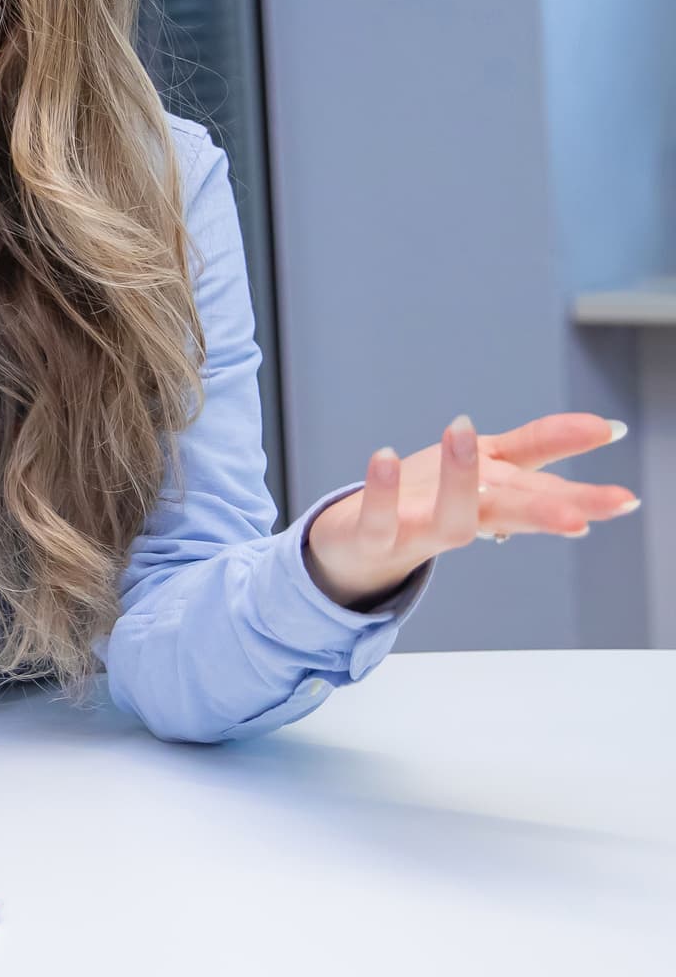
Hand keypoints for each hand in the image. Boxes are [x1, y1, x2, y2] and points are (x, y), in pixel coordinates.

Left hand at [305, 412, 639, 608]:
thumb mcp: (487, 468)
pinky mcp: (371, 537)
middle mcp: (461, 520)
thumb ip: (541, 446)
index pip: (541, 493)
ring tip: (464, 431)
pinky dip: (381, 490)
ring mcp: (416, 533)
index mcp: (492, 501)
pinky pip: (377, 518)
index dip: (582, 496)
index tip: (626, 499)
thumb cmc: (425, 502)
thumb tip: (606, 427)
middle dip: (546, 512)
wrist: (351, 549)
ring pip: (449, 520)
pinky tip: (384, 455)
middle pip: (509, 515)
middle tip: (584, 514)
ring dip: (459, 480)